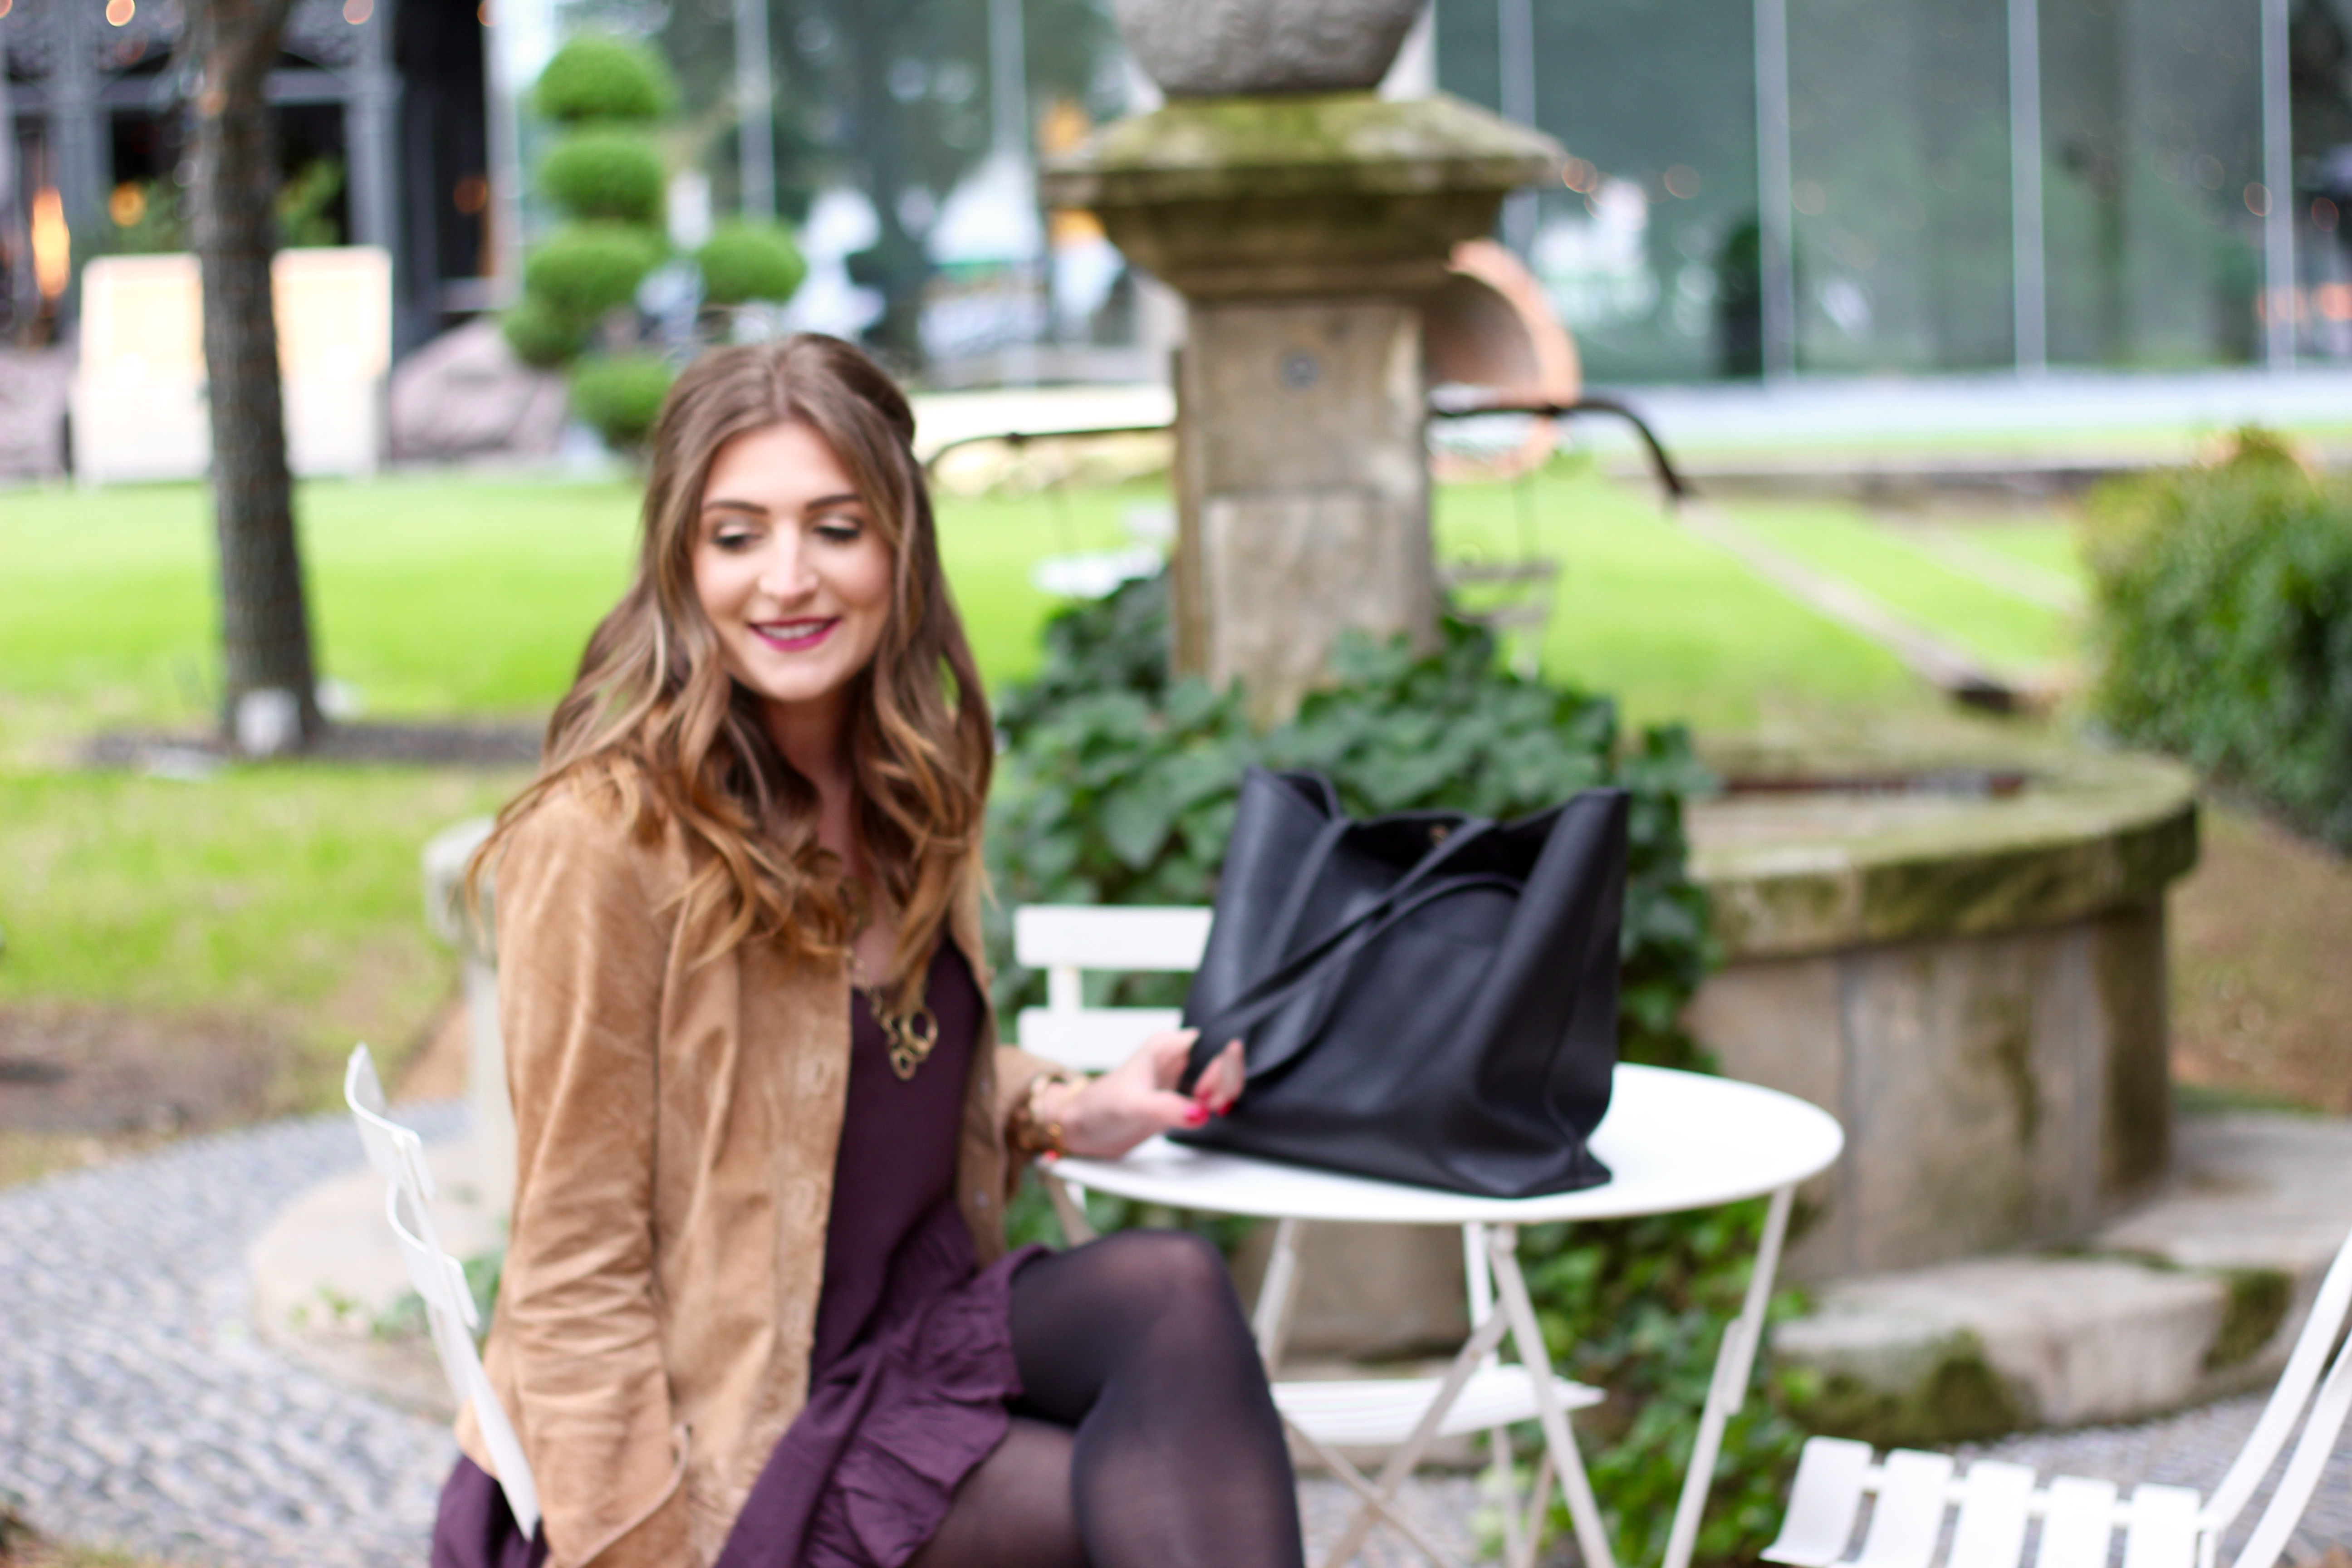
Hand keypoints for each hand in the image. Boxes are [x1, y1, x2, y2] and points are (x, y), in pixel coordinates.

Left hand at [1049, 1029, 1244, 1161]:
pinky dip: (1216, 1106)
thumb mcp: (1132, 1105)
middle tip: (1207, 1102)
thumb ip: (1167, 1108)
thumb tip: (1200, 1113)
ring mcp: (1181, 1079)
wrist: (1084, 1129)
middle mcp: (1176, 1058)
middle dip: (1223, 1082)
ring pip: (1221, 1078)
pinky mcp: (1182, 1099)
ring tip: (1206, 1109)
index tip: (1208, 1090)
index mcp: (1166, 1045)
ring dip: (1222, 1094)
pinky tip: (1205, 1114)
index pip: (1211, 1043)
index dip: (1220, 1065)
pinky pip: (1213, 1096)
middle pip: (1222, 1060)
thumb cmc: (1099, 1106)